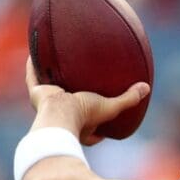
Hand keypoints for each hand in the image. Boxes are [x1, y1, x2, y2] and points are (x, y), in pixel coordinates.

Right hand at [25, 57, 149, 145]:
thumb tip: (146, 88)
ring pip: (50, 88)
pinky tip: (34, 54)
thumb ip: (129, 99)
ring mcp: (48, 104)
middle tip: (80, 82)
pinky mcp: (37, 93)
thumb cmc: (85, 115)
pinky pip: (33, 76)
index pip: (92, 126)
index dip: (99, 121)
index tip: (105, 109)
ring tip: (57, 65)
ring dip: (52, 78)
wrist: (60, 115)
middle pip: (69, 104)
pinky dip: (33, 66)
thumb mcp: (110, 107)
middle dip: (73, 94)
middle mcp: (64, 115)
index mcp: (82, 125)